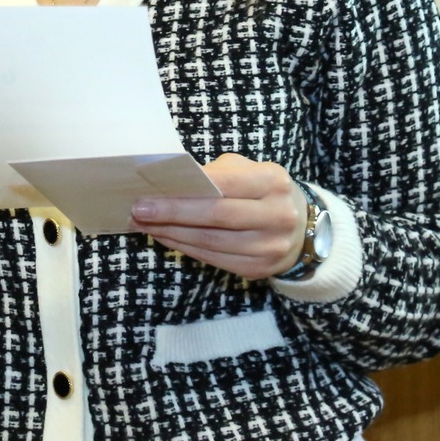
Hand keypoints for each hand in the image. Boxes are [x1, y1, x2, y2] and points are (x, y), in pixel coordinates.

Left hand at [130, 153, 307, 279]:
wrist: (300, 229)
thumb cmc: (262, 191)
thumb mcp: (248, 170)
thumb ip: (215, 174)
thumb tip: (170, 182)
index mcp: (273, 182)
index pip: (223, 186)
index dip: (185, 192)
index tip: (149, 193)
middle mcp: (277, 216)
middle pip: (215, 217)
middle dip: (172, 214)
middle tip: (139, 210)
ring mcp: (269, 247)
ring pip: (211, 242)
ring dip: (173, 234)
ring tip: (146, 224)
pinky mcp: (258, 269)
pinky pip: (213, 260)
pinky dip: (185, 248)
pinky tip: (166, 237)